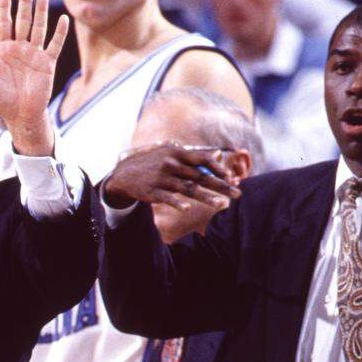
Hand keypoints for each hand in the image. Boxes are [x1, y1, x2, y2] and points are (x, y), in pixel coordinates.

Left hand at [0, 0, 68, 155]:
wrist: (20, 116)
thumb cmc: (0, 100)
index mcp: (4, 50)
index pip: (4, 24)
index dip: (4, 8)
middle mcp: (20, 49)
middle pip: (23, 21)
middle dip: (24, 4)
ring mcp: (35, 54)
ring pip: (38, 28)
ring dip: (41, 12)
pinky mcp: (47, 64)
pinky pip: (54, 45)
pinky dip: (59, 33)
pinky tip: (62, 19)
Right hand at [102, 143, 241, 211]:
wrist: (123, 173)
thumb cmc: (152, 161)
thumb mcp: (169, 151)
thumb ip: (193, 153)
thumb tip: (217, 153)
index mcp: (176, 152)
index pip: (202, 159)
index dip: (218, 168)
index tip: (230, 177)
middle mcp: (170, 164)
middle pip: (200, 176)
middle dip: (221, 185)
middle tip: (237, 193)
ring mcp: (161, 178)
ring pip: (187, 188)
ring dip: (206, 197)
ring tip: (221, 205)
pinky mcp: (152, 192)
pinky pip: (167, 198)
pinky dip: (177, 203)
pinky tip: (187, 209)